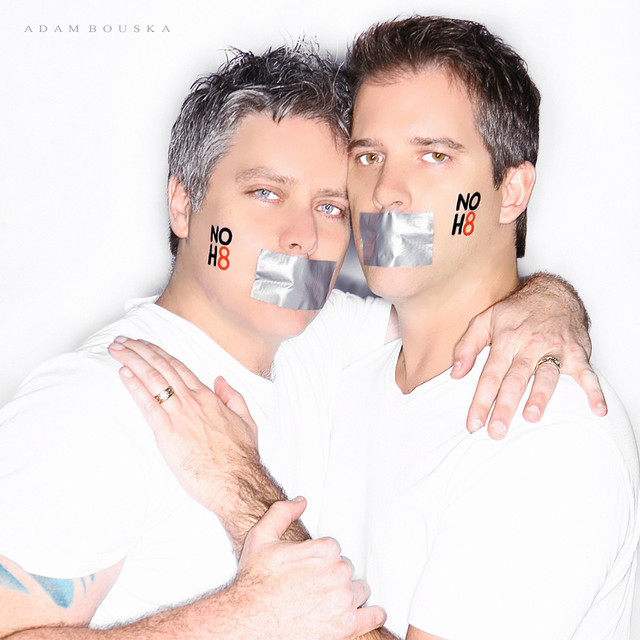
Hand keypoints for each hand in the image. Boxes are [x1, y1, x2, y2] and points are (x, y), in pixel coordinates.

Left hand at [108, 337, 258, 515]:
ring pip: (153, 380)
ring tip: (117, 350)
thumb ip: (233, 397)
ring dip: (133, 361)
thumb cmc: (241, 457)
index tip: (144, 344)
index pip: (179, 367)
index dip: (159, 353)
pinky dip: (135, 387)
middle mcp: (192, 401)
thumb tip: (220, 380)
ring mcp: (180, 416)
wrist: (236, 481)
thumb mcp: (247, 421)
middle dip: (140, 350)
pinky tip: (124, 374)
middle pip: (162, 367)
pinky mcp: (168, 434)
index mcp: (208, 398)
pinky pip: (148, 405)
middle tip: (123, 340)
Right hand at [234, 498, 386, 639]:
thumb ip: (283, 512)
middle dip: (331, 575)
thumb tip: (301, 502)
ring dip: (347, 593)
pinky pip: (372, 617)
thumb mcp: (261, 537)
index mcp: (324, 550)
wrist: (247, 622)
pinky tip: (367, 613)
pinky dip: (371, 614)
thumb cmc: (254, 582)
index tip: (305, 568)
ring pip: (358, 590)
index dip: (317, 558)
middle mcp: (338, 573)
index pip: (333, 549)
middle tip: (310, 586)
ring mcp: (344, 600)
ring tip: (326, 600)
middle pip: (346, 569)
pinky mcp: (346, 626)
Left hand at [452, 273, 605, 438]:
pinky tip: (597, 409)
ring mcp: (555, 348)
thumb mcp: (484, 320)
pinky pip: (588, 373)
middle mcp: (530, 345)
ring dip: (540, 397)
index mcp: (506, 340)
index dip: (481, 400)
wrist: (552, 292)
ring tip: (531, 416)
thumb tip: (456, 373)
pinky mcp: (577, 352)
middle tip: (497, 431)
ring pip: (547, 375)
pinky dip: (595, 391)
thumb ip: (467, 346)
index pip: (490, 374)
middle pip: (515, 379)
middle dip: (505, 406)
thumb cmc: (516, 311)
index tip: (474, 423)